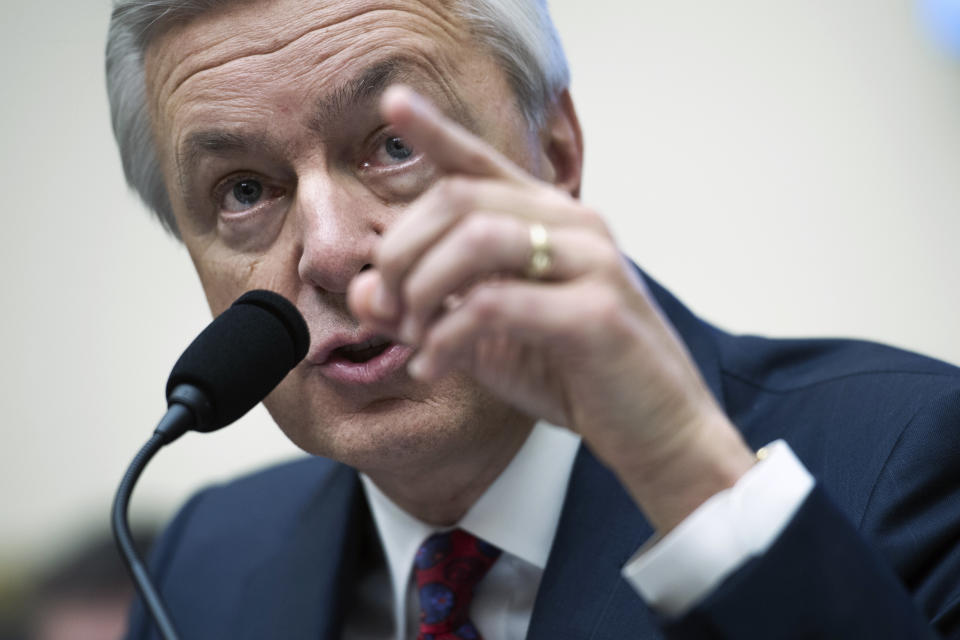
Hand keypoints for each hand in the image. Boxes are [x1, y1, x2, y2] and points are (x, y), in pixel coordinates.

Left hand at [348, 86, 754, 531]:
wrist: (660, 435)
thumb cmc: (576, 380)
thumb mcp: (490, 342)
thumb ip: (431, 313)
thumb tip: (361, 294)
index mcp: (551, 221)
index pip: (483, 163)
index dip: (436, 131)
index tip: (394, 101)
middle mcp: (574, 225)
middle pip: (458, 198)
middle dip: (400, 251)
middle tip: (384, 306)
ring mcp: (592, 262)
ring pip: (476, 238)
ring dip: (422, 287)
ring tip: (412, 335)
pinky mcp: (596, 313)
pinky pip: (494, 303)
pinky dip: (446, 337)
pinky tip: (433, 367)